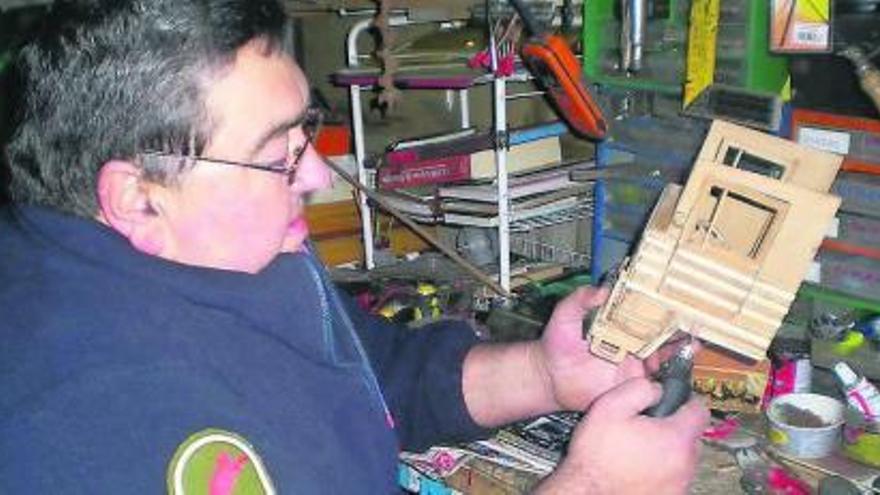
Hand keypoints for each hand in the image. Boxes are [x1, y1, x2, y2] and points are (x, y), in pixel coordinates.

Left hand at [533, 286, 690, 410]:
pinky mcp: (632, 386)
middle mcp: (630, 344)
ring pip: (663, 358)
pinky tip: (680, 374)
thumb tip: (601, 290)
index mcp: (619, 325)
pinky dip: (669, 378)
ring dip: (679, 352)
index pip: (645, 315)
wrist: (550, 379)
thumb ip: (579, 300)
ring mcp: (633, 365)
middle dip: (679, 331)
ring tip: (693, 346)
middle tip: (695, 327)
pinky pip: (655, 383)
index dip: (662, 310)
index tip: (678, 304)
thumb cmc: (556, 344)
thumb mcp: (564, 316)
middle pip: (661, 336)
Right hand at [535, 378, 708, 494]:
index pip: (699, 410)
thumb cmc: (596, 457)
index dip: (684, 400)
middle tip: (646, 426)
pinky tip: (637, 466)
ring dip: (667, 450)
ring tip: (638, 448)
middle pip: (692, 435)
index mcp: (676, 438)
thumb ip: (639, 388)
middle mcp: (684, 464)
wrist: (587, 493)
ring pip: (682, 457)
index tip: (672, 400)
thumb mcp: (610, 407)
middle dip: (673, 426)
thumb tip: (656, 388)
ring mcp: (679, 484)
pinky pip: (673, 476)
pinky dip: (661, 469)